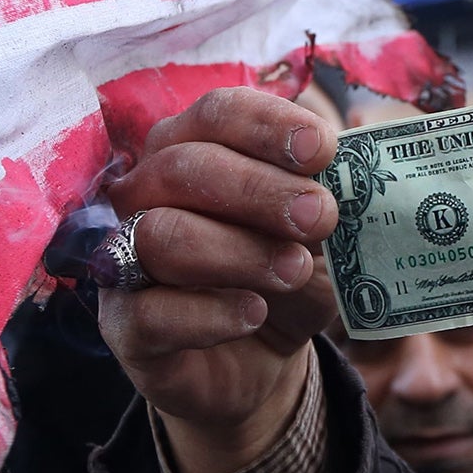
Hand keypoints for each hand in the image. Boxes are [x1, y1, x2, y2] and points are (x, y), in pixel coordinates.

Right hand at [97, 88, 338, 472]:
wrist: (262, 358)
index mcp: (194, 148)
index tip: (323, 149)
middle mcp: (146, 193)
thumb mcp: (321, 235)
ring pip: (160, 234)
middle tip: (321, 216)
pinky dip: (208, 313)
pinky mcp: (122, 326)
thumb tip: (350, 177)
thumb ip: (328, 201)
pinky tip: (253, 314)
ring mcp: (124, 257)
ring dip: (238, 250)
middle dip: (260, 190)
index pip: (217, 114)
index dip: (268, 126)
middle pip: (184, 167)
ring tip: (294, 270)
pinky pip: (148, 312)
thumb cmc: (285, 275)